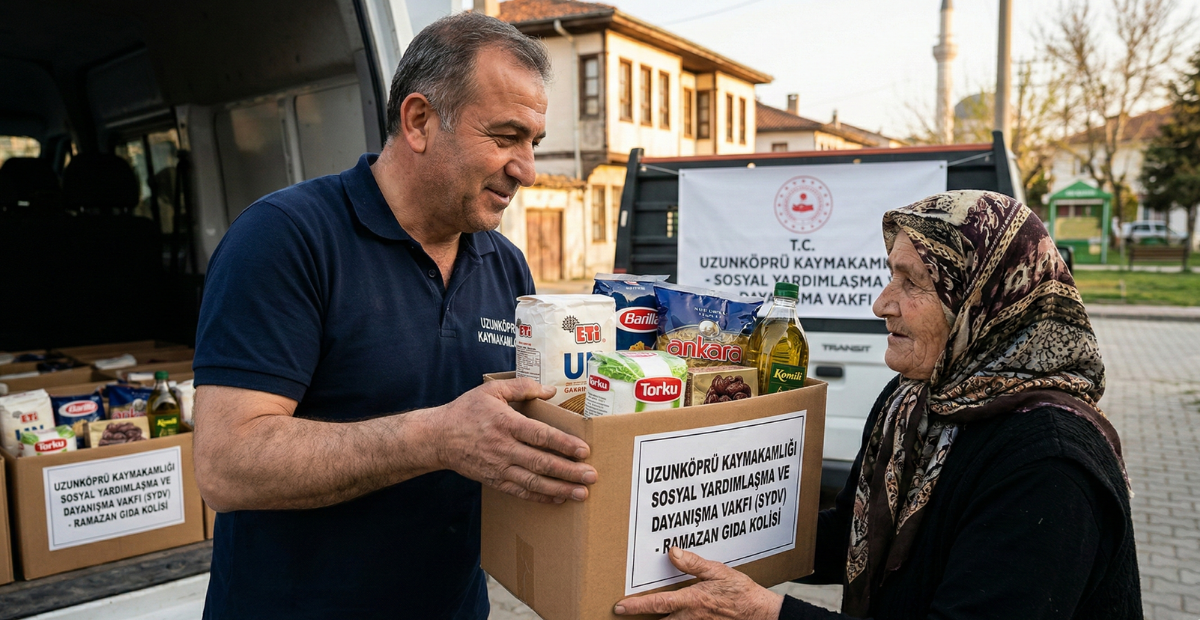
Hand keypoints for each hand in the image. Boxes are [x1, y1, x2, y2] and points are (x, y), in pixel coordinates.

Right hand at [434, 378, 597, 502]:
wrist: (438, 437)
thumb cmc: (466, 411)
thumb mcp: (492, 390)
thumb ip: (522, 387)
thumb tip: (550, 390)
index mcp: (506, 424)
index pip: (540, 436)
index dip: (563, 444)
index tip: (584, 451)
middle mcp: (504, 448)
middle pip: (542, 463)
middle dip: (569, 471)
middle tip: (591, 476)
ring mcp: (499, 467)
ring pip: (534, 482)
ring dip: (560, 489)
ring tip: (581, 493)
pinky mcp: (494, 480)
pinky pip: (521, 492)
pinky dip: (540, 497)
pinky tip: (558, 499)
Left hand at [614, 548, 782, 619]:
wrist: (761, 613)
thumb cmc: (741, 592)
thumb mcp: (718, 571)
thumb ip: (693, 563)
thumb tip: (673, 552)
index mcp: (692, 600)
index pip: (657, 603)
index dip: (636, 605)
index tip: (619, 606)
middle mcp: (691, 617)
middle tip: (625, 614)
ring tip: (645, 616)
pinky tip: (671, 617)